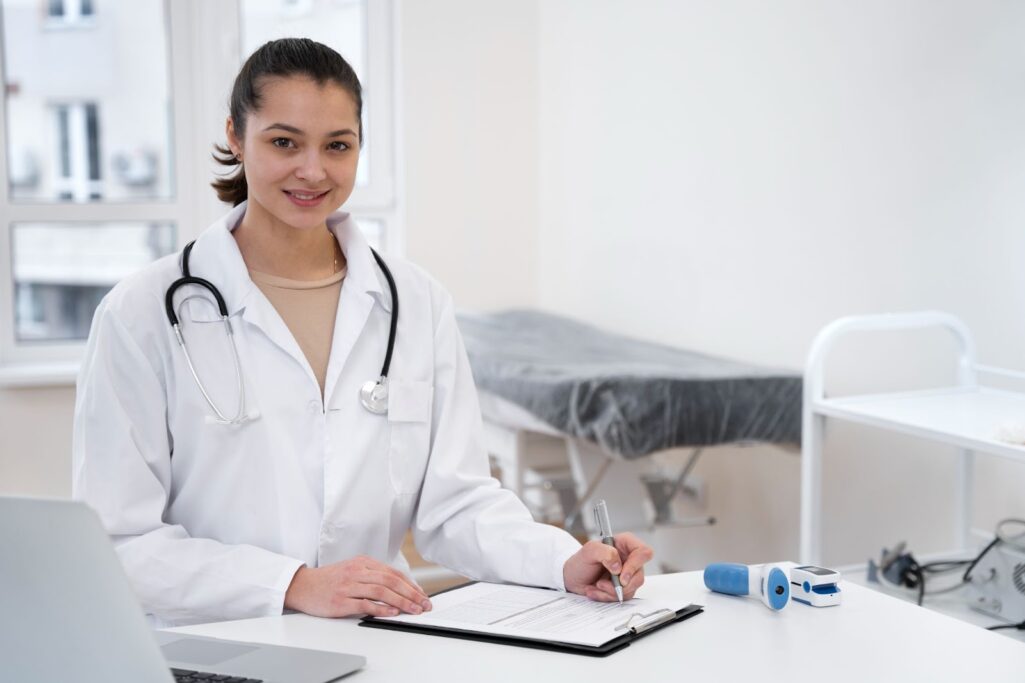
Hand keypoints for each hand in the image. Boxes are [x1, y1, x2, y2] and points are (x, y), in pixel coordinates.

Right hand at [284, 555, 431, 617]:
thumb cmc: (329, 580)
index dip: (410, 584)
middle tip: (424, 604)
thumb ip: (372, 576)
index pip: (393, 573)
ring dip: (401, 601)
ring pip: (381, 591)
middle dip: (411, 594)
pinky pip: (365, 604)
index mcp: (362, 562)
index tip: (421, 595)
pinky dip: (381, 608)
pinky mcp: (341, 600)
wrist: (302, 586)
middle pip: (391, 581)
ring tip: (413, 610)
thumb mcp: (352, 570)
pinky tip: (392, 612)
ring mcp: (348, 586)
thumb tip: (398, 588)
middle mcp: (357, 572)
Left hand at [562, 533, 652, 601]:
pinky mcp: (623, 588)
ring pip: (632, 589)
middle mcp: (629, 559)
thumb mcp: (589, 551)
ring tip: (596, 586)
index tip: (621, 577)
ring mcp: (627, 574)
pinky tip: (596, 591)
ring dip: (611, 592)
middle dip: (620, 585)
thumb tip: (618, 566)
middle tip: (602, 584)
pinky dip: (607, 597)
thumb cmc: (580, 562)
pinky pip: (623, 597)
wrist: (572, 578)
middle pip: (639, 575)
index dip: (635, 565)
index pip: (643, 552)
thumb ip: (605, 552)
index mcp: (625, 544)